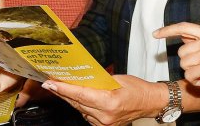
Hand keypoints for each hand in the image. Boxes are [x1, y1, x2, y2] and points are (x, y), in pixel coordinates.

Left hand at [44, 74, 162, 125]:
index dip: (64, 89)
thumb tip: (81, 78)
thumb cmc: (137, 88)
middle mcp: (104, 116)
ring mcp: (104, 123)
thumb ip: (98, 81)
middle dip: (62, 92)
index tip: (51, 84)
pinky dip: (81, 106)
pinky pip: (86, 115)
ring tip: (59, 88)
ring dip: (70, 99)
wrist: (149, 103)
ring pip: (80, 109)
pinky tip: (75, 98)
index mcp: (109, 102)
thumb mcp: (118, 79)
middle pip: (77, 103)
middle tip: (49, 84)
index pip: (80, 95)